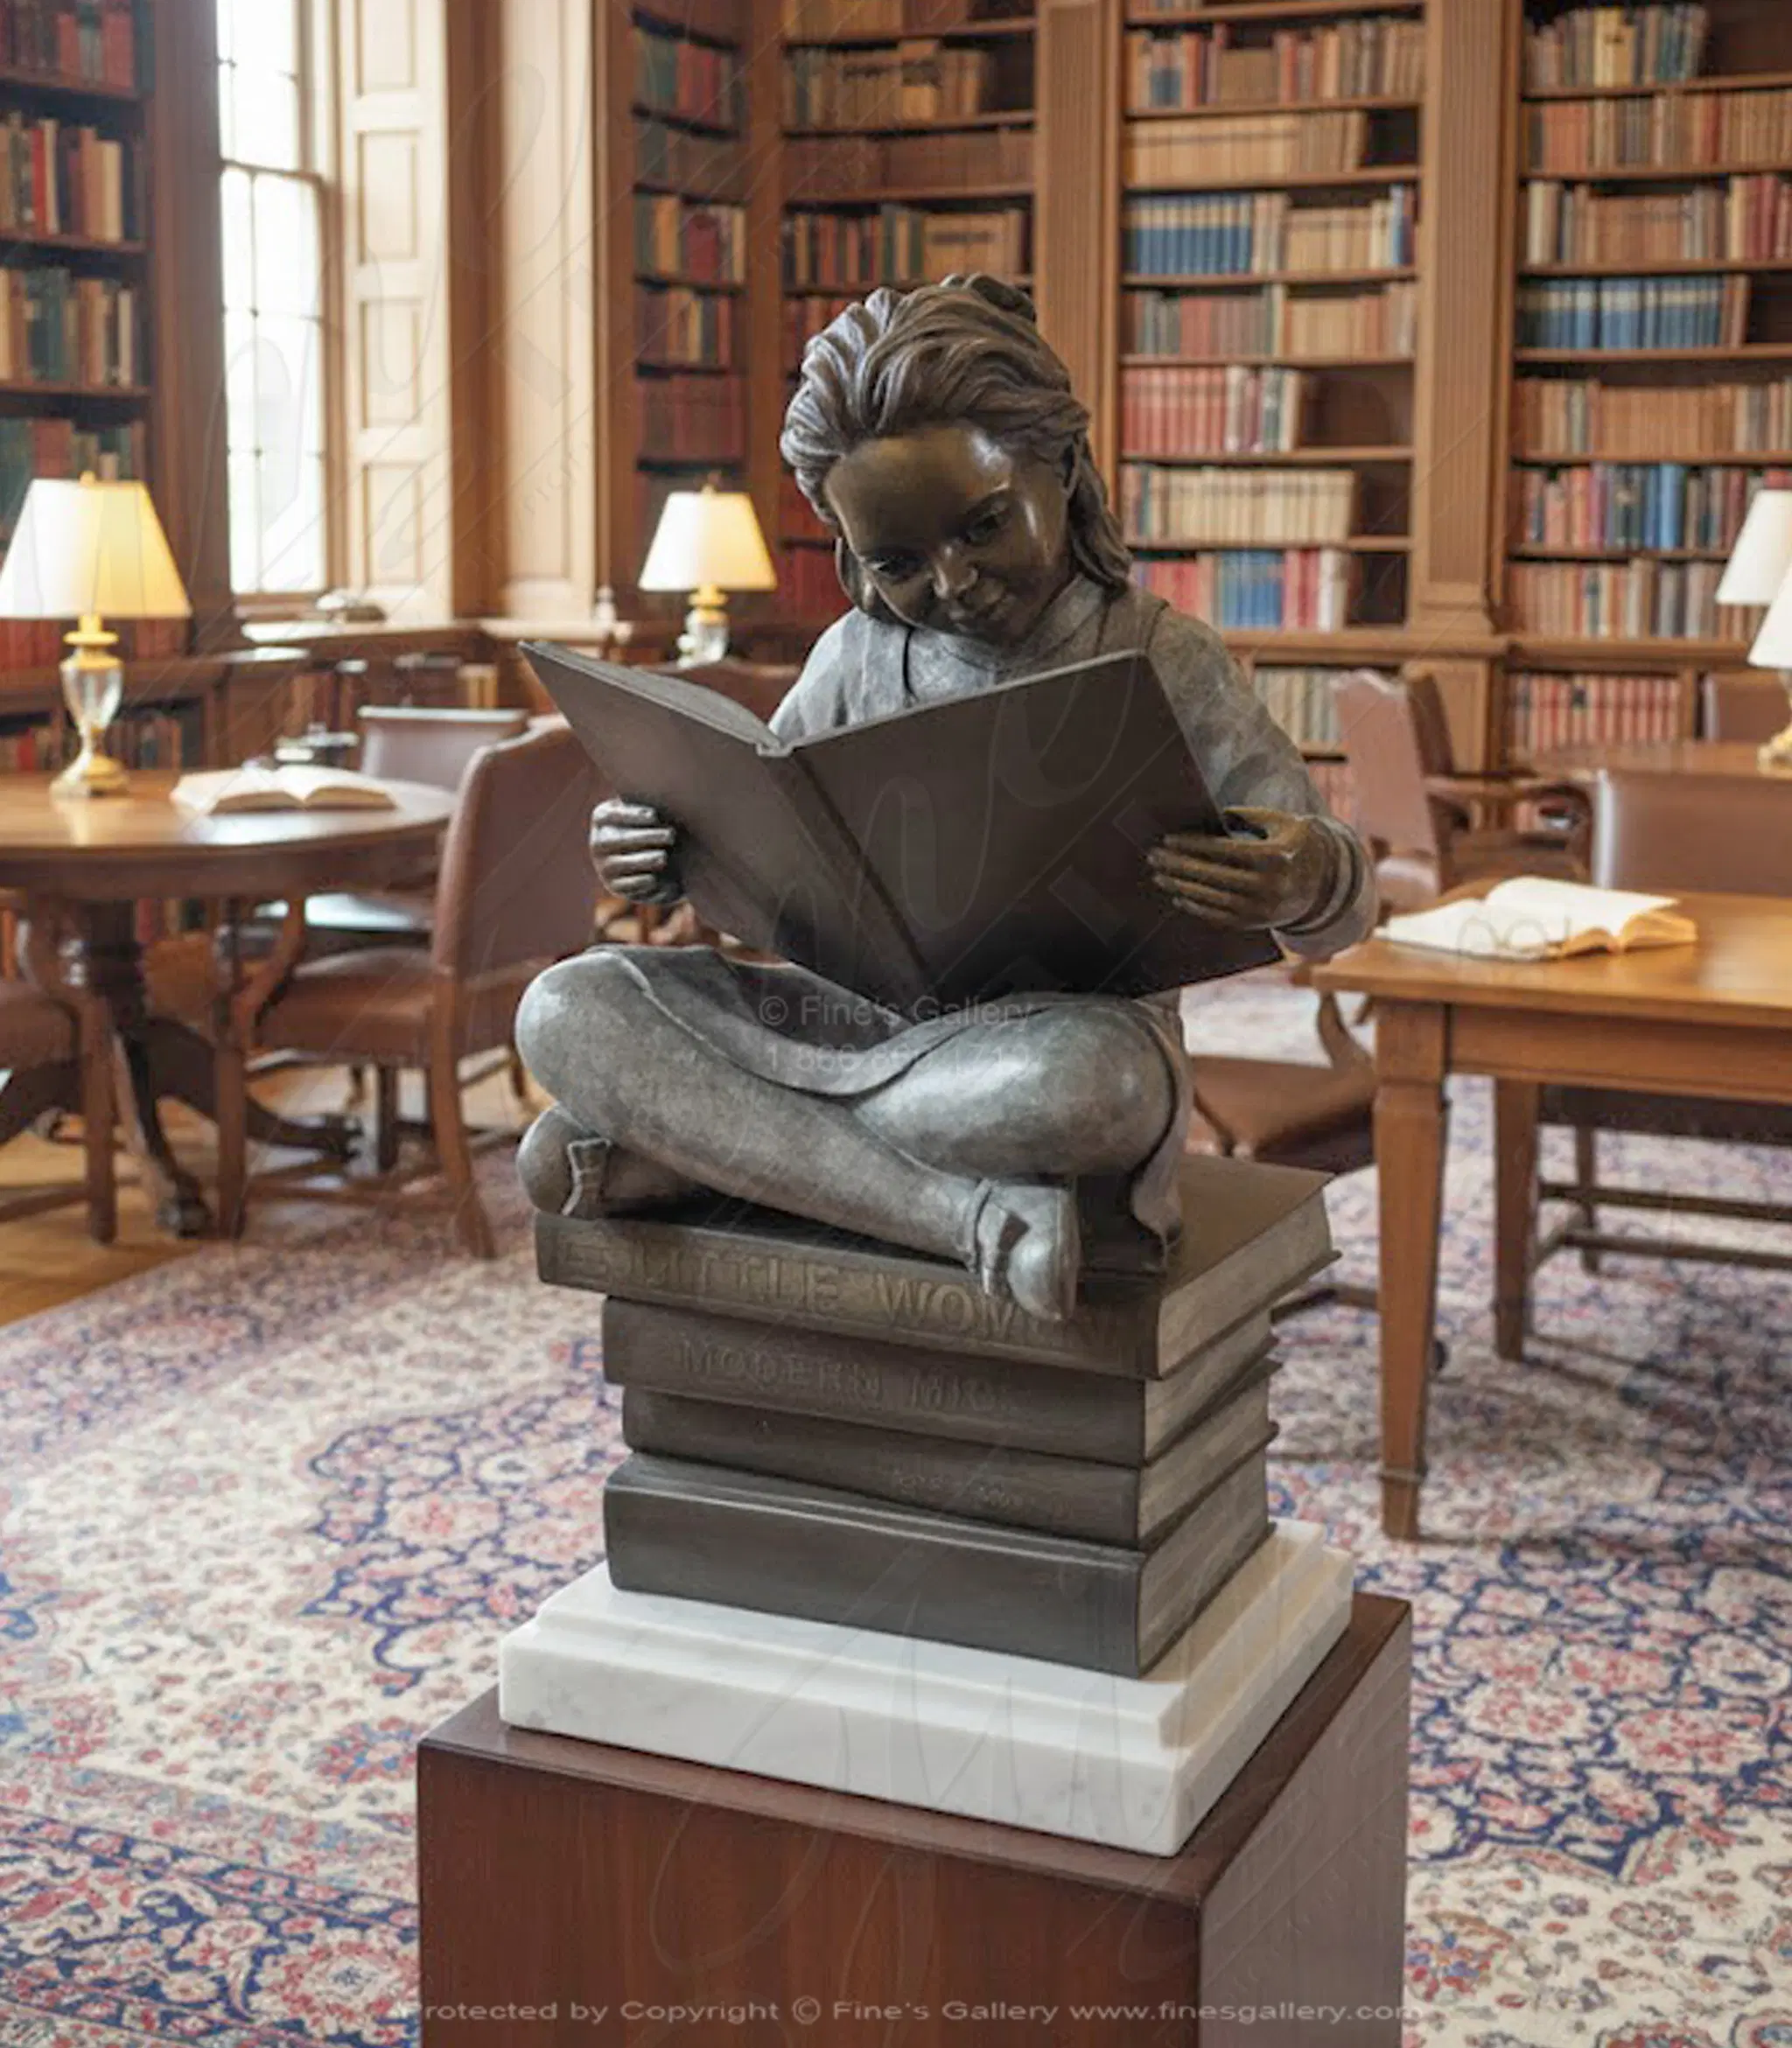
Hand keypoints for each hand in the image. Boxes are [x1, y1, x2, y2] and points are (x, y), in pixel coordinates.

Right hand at [590, 796, 682, 905]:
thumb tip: (670, 794)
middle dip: (645, 837)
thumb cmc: (655, 827)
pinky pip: (626, 885)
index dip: (631, 815)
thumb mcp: (651, 814)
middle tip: (670, 836)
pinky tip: (656, 877)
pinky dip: (641, 881)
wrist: (659, 862)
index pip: (609, 815)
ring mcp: (604, 866)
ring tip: (664, 857)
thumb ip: (653, 805)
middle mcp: (598, 842)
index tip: (654, 816)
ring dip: (643, 860)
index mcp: (603, 818)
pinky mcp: (615, 887)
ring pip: (620, 864)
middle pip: (616, 840)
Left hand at [1148, 806, 1333, 932]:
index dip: (1192, 845)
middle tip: (1154, 857)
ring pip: (1211, 899)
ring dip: (1181, 887)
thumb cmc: (1298, 844)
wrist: (1328, 883)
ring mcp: (1261, 909)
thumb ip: (1250, 816)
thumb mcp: (1284, 822)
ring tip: (1159, 876)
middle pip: (1212, 876)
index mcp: (1274, 858)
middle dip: (1178, 866)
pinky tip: (1178, 896)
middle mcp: (1267, 887)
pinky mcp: (1255, 924)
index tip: (1168, 839)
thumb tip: (1214, 814)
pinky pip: (1219, 917)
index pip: (1223, 851)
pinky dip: (1196, 907)